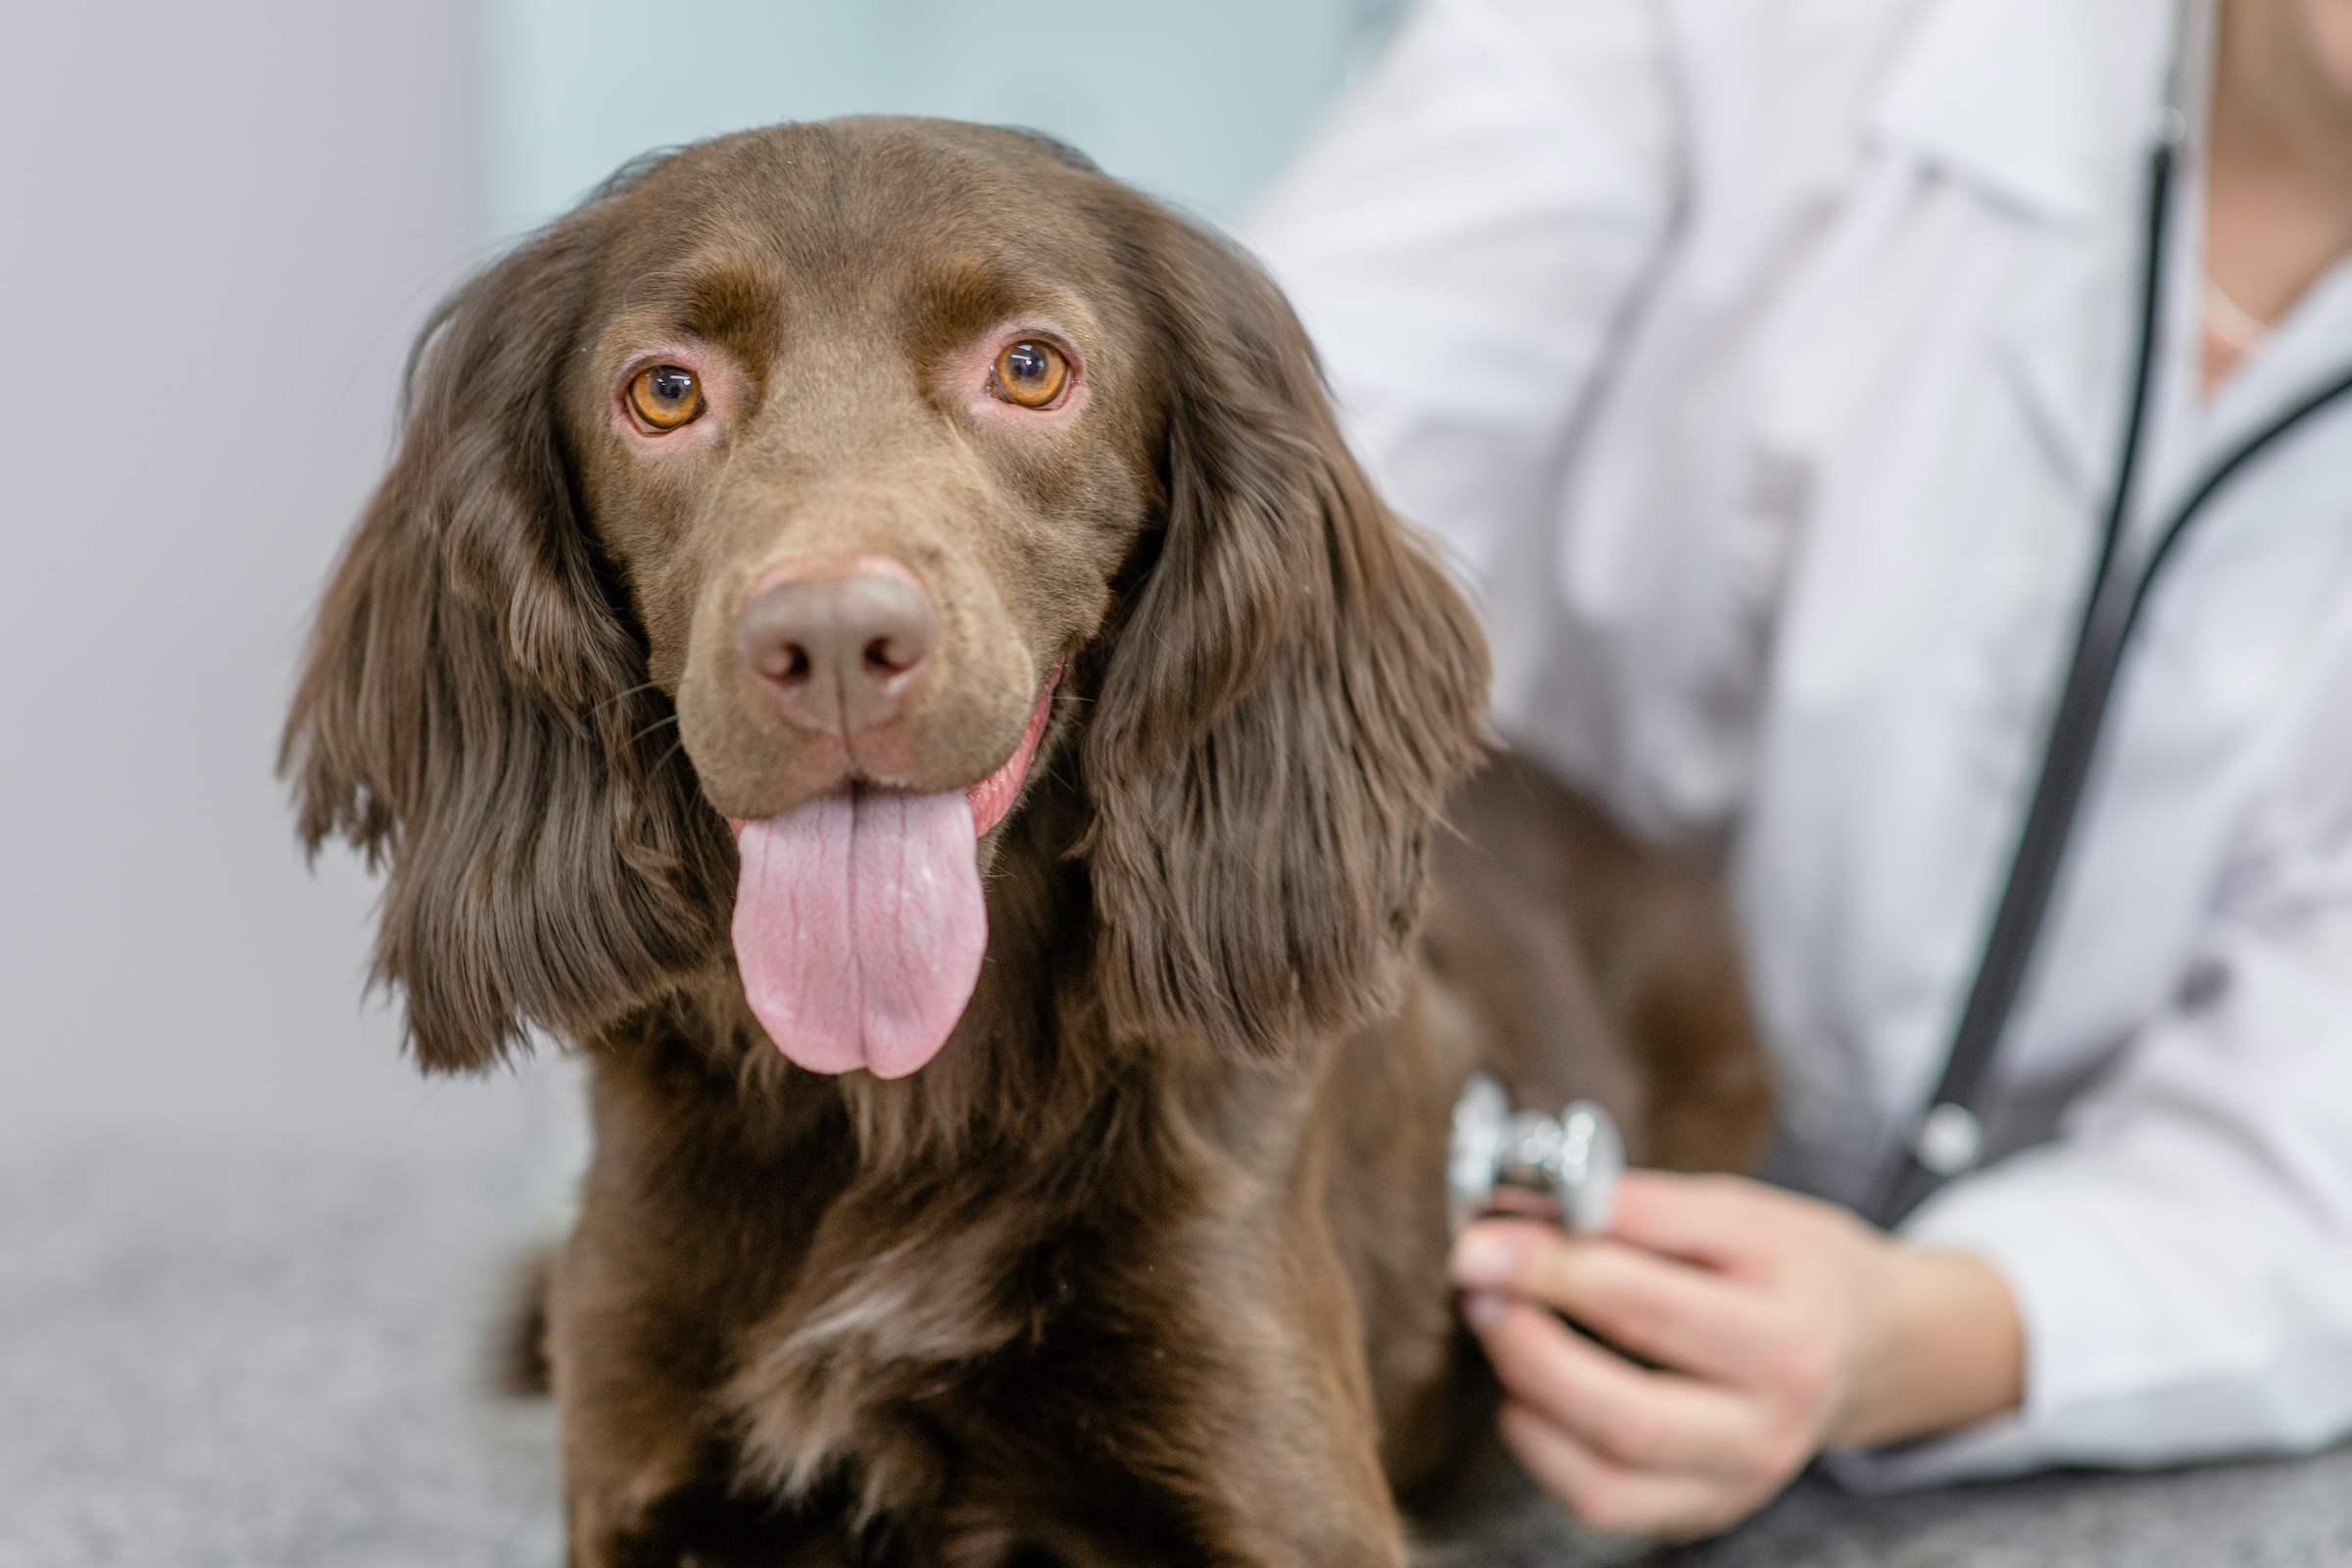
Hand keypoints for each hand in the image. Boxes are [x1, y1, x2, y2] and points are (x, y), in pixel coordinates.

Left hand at [1448, 1171, 2020, 1540]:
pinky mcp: (1707, 1509)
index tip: (1480, 1237)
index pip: (1642, 1300)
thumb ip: (1629, 1206)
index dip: (1545, 1265)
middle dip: (1527, 1342)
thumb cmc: (1790, 1265)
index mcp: (1788, 1332)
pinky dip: (1542, 1449)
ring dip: (1528, 1395)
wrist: (1869, 1342)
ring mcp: (1741, 1479)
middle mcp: (1772, 1423)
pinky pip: (1603, 1502)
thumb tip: (1516, 1203)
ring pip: (1608, 1471)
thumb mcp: (1733, 1211)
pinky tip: (1525, 1393)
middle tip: (1477, 1284)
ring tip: (1496, 1326)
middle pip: (1625, 1408)